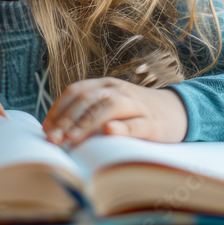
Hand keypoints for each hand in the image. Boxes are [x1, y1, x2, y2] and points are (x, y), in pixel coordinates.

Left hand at [41, 77, 187, 146]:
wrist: (178, 110)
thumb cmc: (134, 113)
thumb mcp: (110, 106)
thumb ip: (86, 114)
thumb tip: (53, 132)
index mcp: (105, 85)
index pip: (76, 91)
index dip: (58, 109)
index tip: (45, 130)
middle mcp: (118, 90)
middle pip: (88, 99)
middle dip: (67, 119)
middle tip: (52, 139)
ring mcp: (136, 105)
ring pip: (108, 107)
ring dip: (87, 123)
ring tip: (71, 138)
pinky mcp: (153, 123)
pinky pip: (136, 124)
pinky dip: (122, 128)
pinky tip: (108, 132)